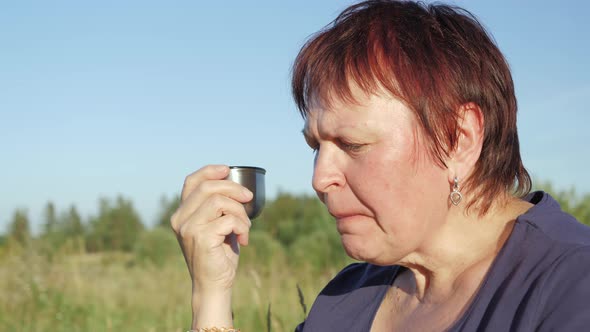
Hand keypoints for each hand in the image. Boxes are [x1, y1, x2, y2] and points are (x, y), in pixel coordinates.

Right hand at [170, 164, 252, 324]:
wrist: (213, 284)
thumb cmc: (218, 254)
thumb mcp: (217, 225)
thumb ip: (219, 207)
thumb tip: (238, 186)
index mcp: (182, 213)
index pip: (191, 182)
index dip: (209, 171)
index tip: (227, 169)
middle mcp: (180, 219)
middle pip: (207, 187)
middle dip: (233, 188)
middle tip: (248, 198)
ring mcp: (189, 228)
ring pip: (219, 201)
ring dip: (240, 212)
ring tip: (245, 227)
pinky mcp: (201, 237)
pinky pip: (228, 219)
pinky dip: (242, 226)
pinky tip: (244, 239)